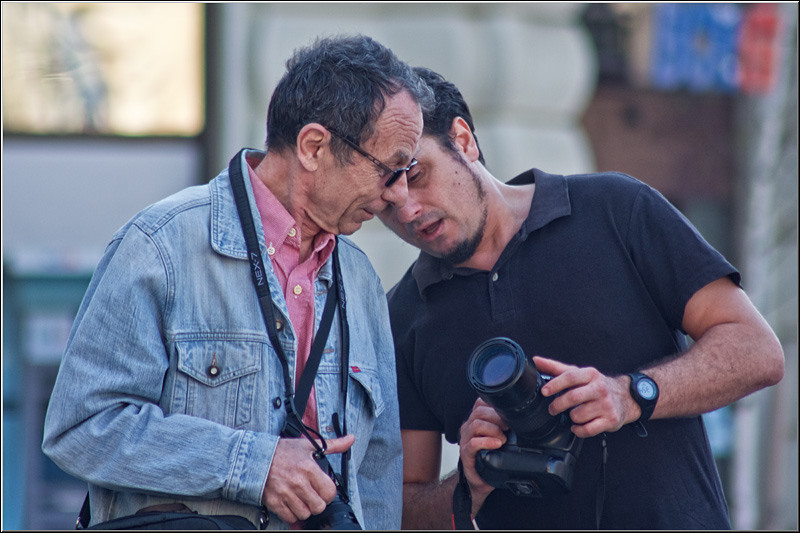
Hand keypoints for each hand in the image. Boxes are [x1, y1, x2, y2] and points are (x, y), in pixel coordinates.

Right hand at [262, 434, 354, 524]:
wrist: (256, 456)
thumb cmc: (283, 451)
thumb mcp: (309, 445)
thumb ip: (333, 445)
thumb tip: (350, 439)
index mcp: (309, 468)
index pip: (329, 492)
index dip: (328, 493)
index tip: (323, 489)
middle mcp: (298, 483)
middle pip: (319, 506)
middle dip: (318, 502)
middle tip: (313, 495)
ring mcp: (285, 494)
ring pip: (305, 514)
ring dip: (305, 508)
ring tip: (301, 498)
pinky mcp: (274, 502)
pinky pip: (290, 517)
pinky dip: (292, 513)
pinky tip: (291, 503)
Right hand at [458, 398, 506, 514]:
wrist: (480, 480)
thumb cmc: (491, 457)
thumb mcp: (499, 438)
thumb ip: (504, 426)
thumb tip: (522, 418)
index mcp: (475, 420)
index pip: (480, 403)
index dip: (494, 405)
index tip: (508, 414)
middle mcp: (468, 427)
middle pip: (479, 411)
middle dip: (497, 417)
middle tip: (509, 427)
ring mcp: (465, 439)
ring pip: (476, 424)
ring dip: (493, 429)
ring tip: (503, 439)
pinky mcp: (465, 453)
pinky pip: (473, 443)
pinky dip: (487, 442)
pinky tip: (497, 445)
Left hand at [535, 356, 635, 437]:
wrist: (625, 397)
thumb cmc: (596, 385)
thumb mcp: (578, 374)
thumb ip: (556, 368)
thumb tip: (536, 361)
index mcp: (591, 374)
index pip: (571, 376)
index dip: (555, 384)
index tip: (544, 391)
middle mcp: (600, 388)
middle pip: (573, 397)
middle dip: (558, 405)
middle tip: (552, 408)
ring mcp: (606, 405)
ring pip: (578, 415)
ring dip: (570, 417)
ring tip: (572, 414)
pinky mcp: (610, 420)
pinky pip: (588, 429)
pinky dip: (578, 430)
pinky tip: (577, 425)